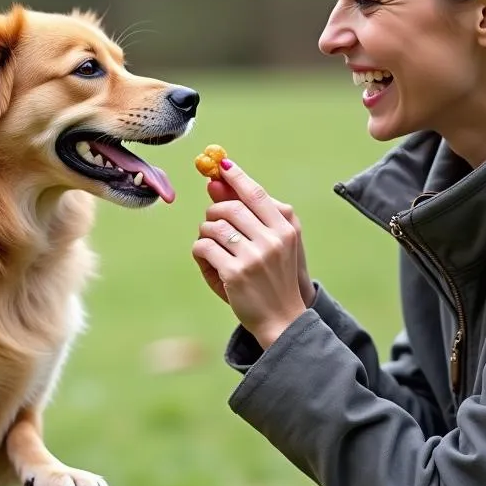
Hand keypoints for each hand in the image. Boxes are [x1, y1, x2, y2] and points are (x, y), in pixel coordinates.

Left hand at [204, 175, 314, 307]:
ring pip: (213, 227)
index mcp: (285, 229)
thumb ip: (251, 214)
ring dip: (206, 234)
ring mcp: (254, 257)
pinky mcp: (235, 273)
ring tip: (213, 247)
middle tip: (213, 222)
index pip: (256, 194)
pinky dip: (200, 252)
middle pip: (230, 208)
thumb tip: (216, 183)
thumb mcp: (273, 244)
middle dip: (214, 211)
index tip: (221, 165)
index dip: (236, 177)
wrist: (282, 320)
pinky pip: (203, 248)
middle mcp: (272, 239)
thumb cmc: (274, 278)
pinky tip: (209, 262)